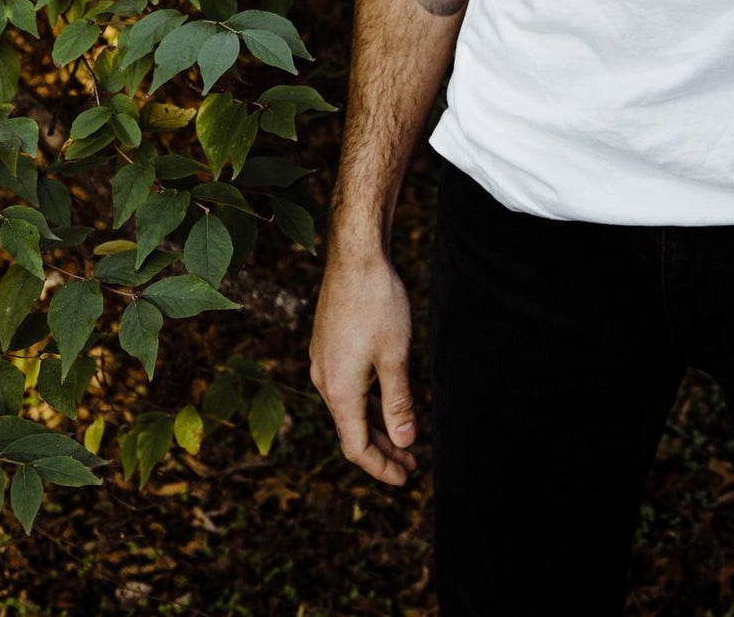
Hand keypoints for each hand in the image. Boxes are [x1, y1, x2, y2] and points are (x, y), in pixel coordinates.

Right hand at [310, 246, 417, 484]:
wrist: (354, 255)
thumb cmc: (377, 303)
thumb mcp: (395, 356)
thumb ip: (398, 403)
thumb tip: (404, 443)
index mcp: (338, 390)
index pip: (356, 447)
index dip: (381, 467)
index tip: (406, 478)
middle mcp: (323, 380)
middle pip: (351, 430)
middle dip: (381, 450)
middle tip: (411, 463)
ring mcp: (323, 361)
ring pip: (349, 407)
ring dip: (375, 425)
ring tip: (402, 437)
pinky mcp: (327, 344)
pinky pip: (346, 386)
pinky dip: (367, 401)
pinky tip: (385, 398)